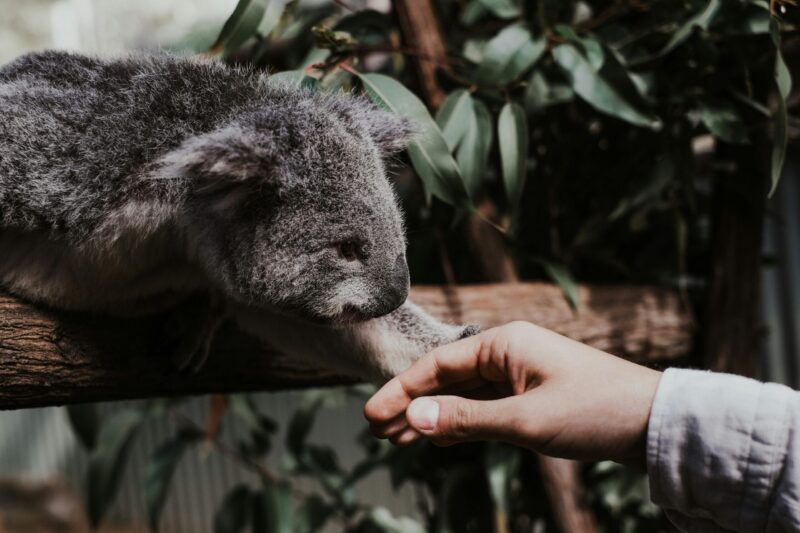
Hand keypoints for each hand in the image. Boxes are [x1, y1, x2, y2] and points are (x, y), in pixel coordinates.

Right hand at [364, 321, 661, 464]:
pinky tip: (437, 437)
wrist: (653, 421)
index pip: (438, 365)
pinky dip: (459, 422)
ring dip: (431, 416)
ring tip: (396, 439)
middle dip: (411, 404)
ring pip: (463, 395)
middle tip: (375, 430)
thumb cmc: (594, 410)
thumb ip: (466, 419)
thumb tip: (413, 417)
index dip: (401, 390)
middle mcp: (507, 353)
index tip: (370, 414)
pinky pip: (484, 407)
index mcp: (504, 343)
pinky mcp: (531, 396)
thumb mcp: (525, 420)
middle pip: (446, 378)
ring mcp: (519, 375)